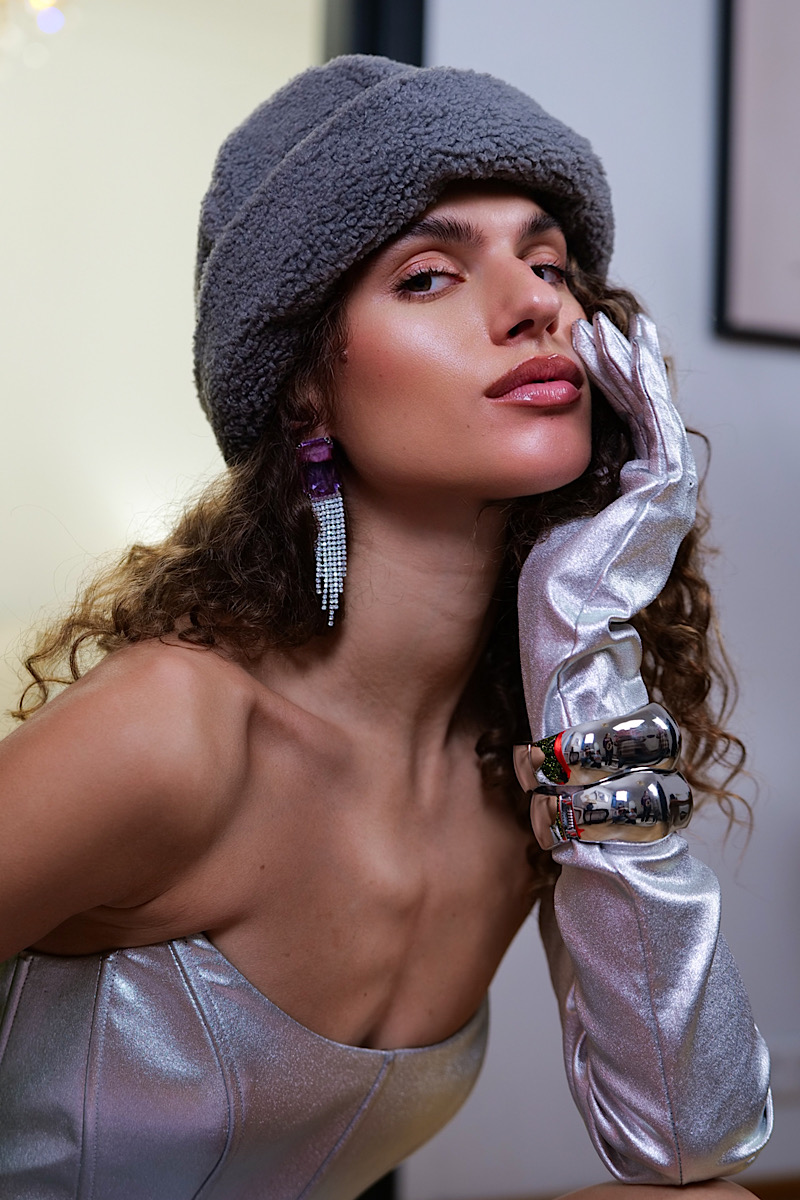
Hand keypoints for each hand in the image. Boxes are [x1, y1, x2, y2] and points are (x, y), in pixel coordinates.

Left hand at [518, 313, 696, 739]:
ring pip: (649, 408)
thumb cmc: (548, 586)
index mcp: (628, 494)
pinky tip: (617, 355)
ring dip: (626, 365)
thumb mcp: (546, 517)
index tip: (576, 349)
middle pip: (639, 409)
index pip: (621, 424)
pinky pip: (653, 421)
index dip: (602, 384)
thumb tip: (518, 439)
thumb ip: (551, 478)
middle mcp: (653, 488)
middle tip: (594, 326)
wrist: (565, 632)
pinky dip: (637, 384)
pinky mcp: (661, 492)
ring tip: (600, 331)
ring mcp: (664, 490)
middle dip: (618, 365)